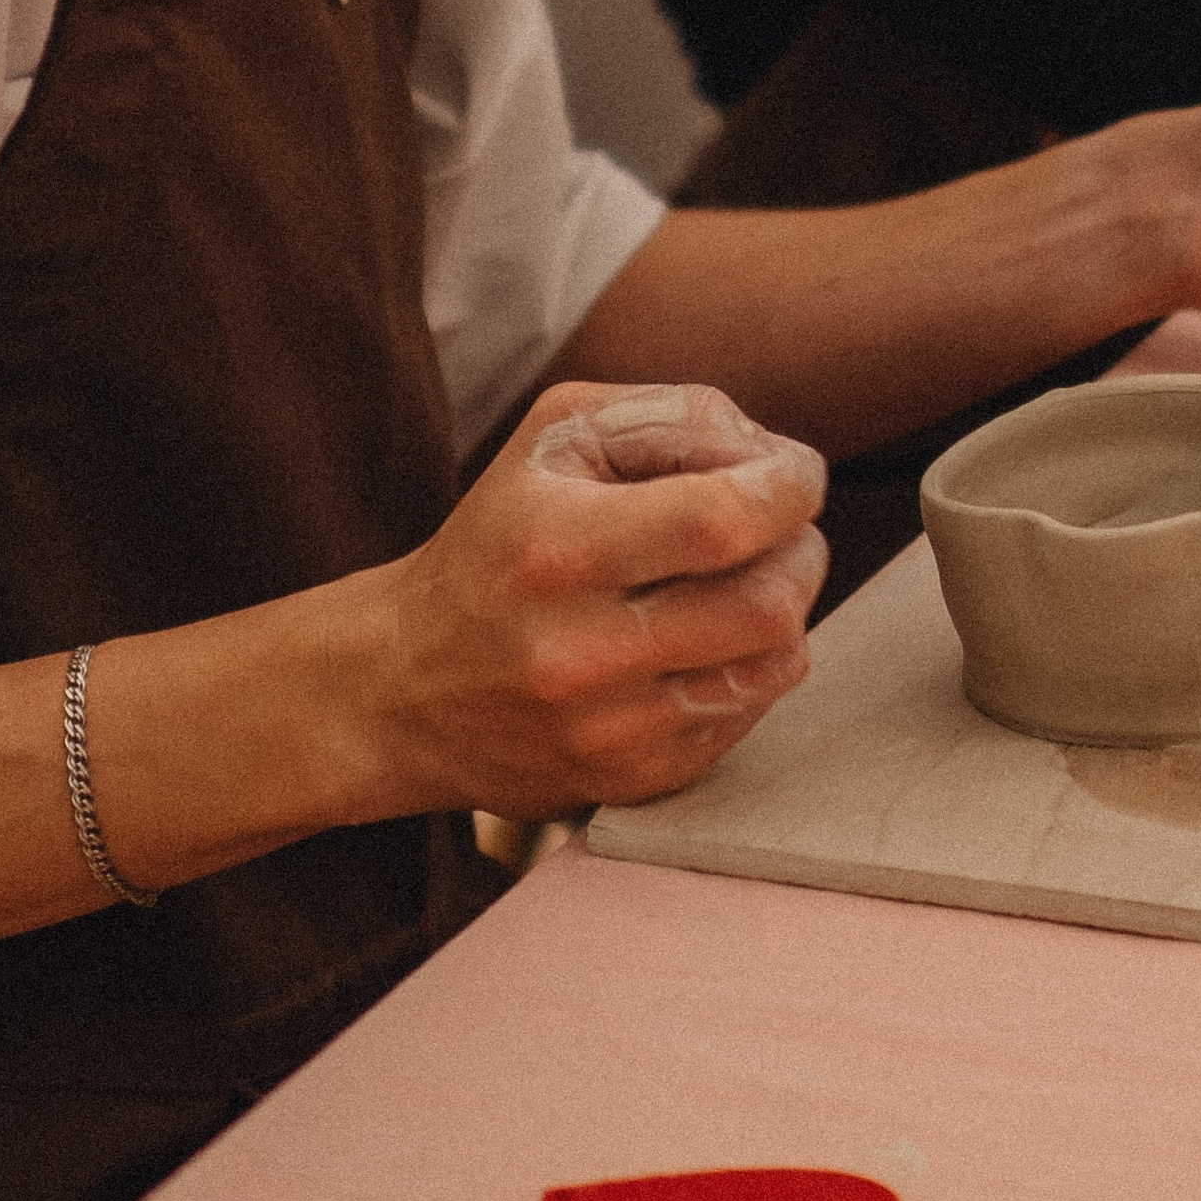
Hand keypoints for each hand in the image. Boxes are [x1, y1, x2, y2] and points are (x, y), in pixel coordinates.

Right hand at [371, 380, 829, 820]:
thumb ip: (672, 417)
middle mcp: (582, 652)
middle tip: (776, 527)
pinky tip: (704, 640)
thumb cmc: (496, 542)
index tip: (793, 473)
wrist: (400, 691)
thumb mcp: (554, 439)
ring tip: (743, 580)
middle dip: (800, 546)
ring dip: (787, 608)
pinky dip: (751, 666)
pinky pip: (749, 715)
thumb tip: (771, 454)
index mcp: (558, 550)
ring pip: (778, 662)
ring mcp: (610, 732)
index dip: (790, 486)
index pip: (725, 519)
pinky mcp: (633, 783)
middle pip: (771, 600)